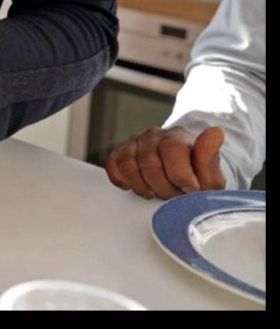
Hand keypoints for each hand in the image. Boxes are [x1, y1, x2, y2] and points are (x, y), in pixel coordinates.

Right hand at [104, 125, 225, 199]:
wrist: (183, 179)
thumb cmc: (197, 179)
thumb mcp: (210, 175)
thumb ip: (210, 156)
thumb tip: (216, 131)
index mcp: (178, 136)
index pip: (172, 149)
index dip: (180, 176)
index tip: (190, 190)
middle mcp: (153, 134)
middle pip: (149, 162)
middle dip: (162, 187)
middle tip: (173, 197)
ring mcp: (134, 142)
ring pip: (128, 164)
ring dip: (142, 186)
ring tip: (157, 193)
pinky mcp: (119, 153)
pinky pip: (113, 165)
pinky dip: (123, 180)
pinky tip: (138, 187)